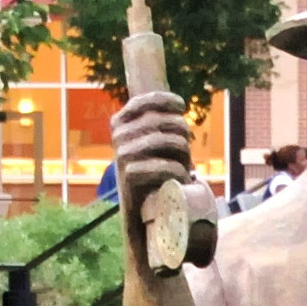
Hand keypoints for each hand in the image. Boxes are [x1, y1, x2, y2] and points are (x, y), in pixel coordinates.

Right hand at [114, 89, 190, 234]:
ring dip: (183, 150)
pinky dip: (179, 172)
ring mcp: (122, 154)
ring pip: (164, 140)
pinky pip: (163, 166)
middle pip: (160, 121)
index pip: (145, 100)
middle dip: (181, 129)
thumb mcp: (151, 138)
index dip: (167, 100)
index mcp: (120, 121)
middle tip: (188, 143)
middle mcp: (118, 135)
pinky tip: (184, 177)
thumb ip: (156, 120)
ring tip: (187, 162)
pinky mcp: (128, 174)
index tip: (182, 106)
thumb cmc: (152, 166)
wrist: (142, 205)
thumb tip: (175, 103)